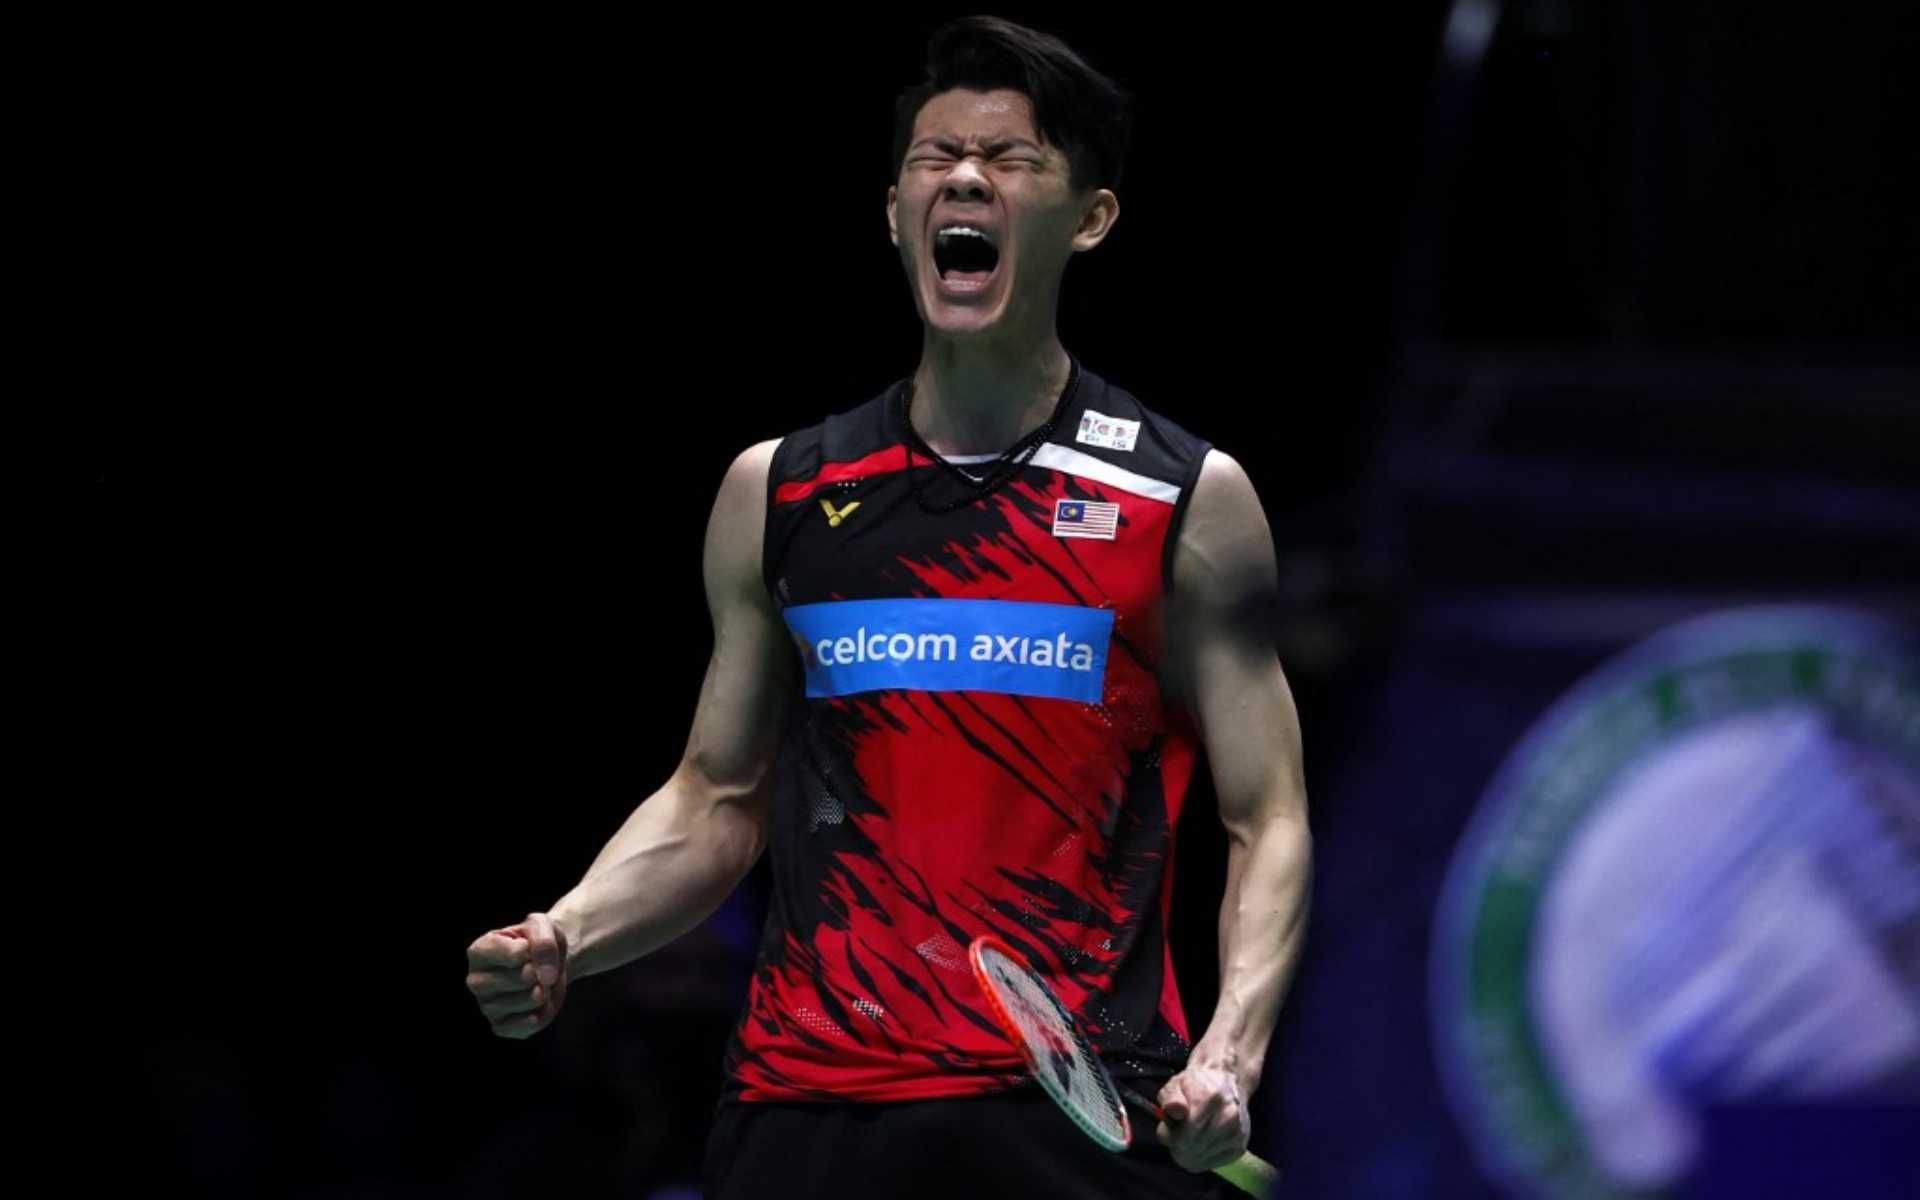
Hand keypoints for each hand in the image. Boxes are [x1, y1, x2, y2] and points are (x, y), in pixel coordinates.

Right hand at [465, 912, 570, 1038]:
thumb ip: (544, 941)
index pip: (516, 954)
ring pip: (530, 999)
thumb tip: (546, 978)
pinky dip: (543, 1012)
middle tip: (534, 968)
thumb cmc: (536, 942)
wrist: (546, 964)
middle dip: (540, 971)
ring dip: (544, 990)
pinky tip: (536, 1003)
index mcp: (479, 951)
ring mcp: (486, 1006)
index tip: (527, 946)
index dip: (533, 949)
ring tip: (536, 984)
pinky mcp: (500, 1026)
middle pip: (523, 978)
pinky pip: (528, 1024)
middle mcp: (476, 980)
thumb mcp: (541, 926)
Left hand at [1155, 1063, 1251, 1171]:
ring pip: (1202, 1160)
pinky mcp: (1239, 1148)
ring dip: (1189, 1154)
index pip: (1188, 1133)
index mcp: (1211, 1097)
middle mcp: (1229, 1116)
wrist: (1225, 1084)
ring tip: (1188, 1137)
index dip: (1172, 1137)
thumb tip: (1175, 1111)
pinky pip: (1212, 1164)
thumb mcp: (1175, 1085)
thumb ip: (1170, 1098)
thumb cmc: (1195, 1086)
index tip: (1167, 1131)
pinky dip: (1200, 1159)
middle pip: (1194, 1149)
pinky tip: (1198, 1145)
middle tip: (1175, 1137)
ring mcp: (1237, 1134)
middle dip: (1178, 1147)